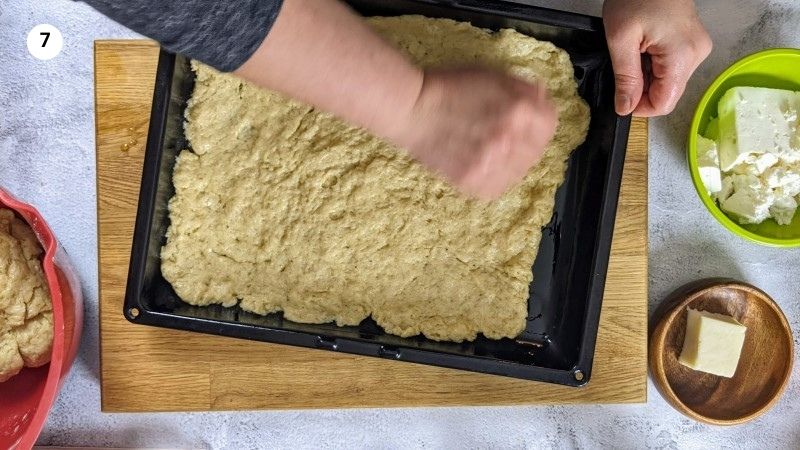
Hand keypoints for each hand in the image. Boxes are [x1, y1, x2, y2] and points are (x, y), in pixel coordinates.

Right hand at [394, 68, 557, 199]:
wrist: (411, 110)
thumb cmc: (449, 87)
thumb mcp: (492, 75)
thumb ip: (523, 88)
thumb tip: (542, 98)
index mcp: (518, 112)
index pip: (550, 122)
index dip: (541, 117)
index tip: (529, 116)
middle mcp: (509, 141)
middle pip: (537, 148)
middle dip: (527, 139)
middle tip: (506, 133)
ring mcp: (491, 166)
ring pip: (520, 171)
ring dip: (512, 160)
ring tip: (492, 148)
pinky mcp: (474, 183)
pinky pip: (499, 186)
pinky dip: (496, 177)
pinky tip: (483, 163)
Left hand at [603, 0, 711, 116]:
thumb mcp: (621, 39)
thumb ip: (625, 77)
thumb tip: (625, 108)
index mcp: (682, 56)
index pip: (664, 104)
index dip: (639, 107)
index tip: (621, 96)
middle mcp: (696, 55)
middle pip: (667, 94)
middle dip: (641, 89)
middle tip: (625, 64)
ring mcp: (697, 49)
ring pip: (669, 82)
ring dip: (647, 76)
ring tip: (635, 51)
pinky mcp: (692, 44)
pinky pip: (672, 67)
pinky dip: (654, 65)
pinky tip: (644, 47)